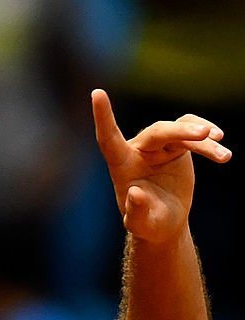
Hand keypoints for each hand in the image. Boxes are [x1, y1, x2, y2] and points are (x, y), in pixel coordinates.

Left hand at [92, 89, 231, 244]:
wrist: (165, 222)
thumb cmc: (148, 224)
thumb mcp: (141, 224)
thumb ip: (136, 210)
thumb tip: (135, 193)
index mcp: (122, 165)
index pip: (109, 139)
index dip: (104, 117)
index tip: (97, 93)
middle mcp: (139, 150)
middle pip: (158, 131)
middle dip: (181, 132)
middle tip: (206, 136)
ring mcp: (159, 145)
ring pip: (180, 130)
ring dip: (203, 140)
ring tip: (224, 155)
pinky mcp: (177, 144)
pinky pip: (193, 132)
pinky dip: (208, 141)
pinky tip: (222, 151)